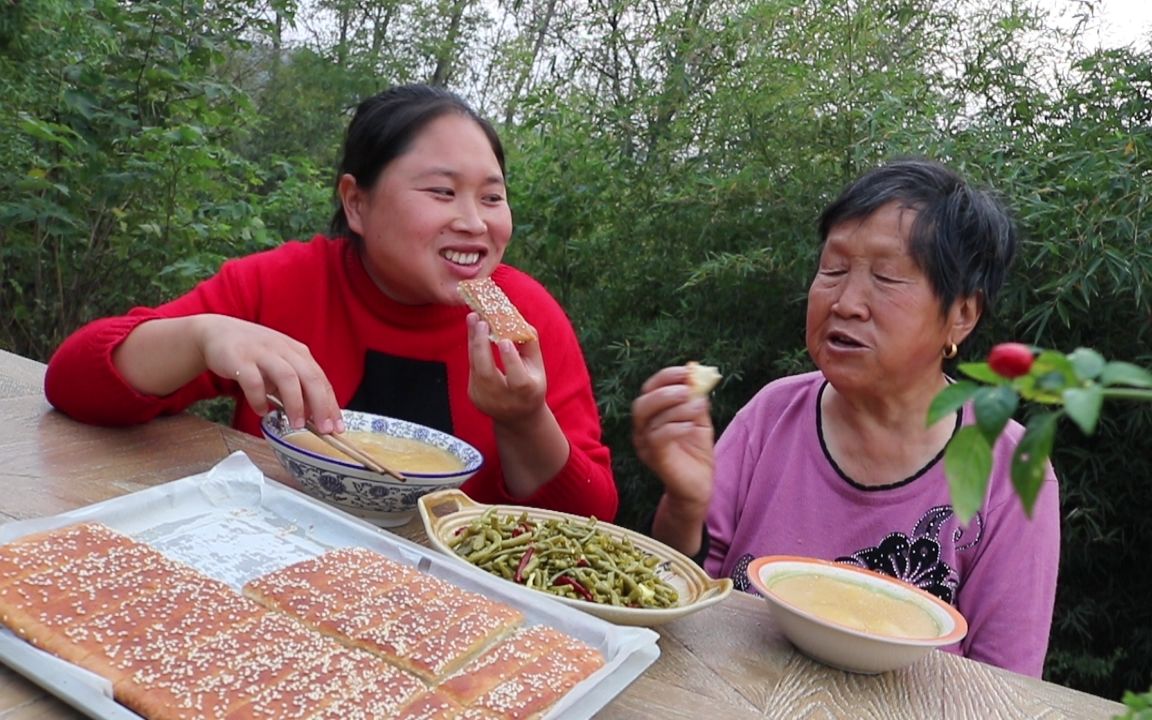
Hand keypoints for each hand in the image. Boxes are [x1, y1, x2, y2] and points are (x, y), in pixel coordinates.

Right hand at [194, 315, 342, 432]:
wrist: (216, 332)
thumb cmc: (253, 354)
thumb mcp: (279, 366)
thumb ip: (295, 387)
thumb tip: (312, 415)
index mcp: (298, 353)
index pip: (321, 380)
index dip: (331, 404)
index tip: (337, 427)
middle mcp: (284, 350)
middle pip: (309, 377)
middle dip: (320, 405)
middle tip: (323, 430)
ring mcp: (262, 353)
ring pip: (287, 377)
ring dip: (295, 403)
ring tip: (297, 425)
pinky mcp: (239, 359)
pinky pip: (253, 381)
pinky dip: (259, 398)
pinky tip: (261, 411)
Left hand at [465, 313, 546, 425]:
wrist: (517, 416)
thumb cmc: (531, 385)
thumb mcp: (537, 367)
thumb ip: (529, 345)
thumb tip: (516, 320)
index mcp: (526, 393)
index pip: (517, 378)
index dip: (510, 360)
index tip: (504, 340)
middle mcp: (504, 399)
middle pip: (487, 373)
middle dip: (481, 344)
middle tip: (480, 321)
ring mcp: (485, 399)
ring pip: (475, 367)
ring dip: (473, 341)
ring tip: (473, 318)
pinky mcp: (473, 395)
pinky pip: (472, 367)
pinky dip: (473, 349)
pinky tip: (474, 332)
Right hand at [632, 366, 715, 510]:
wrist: (698, 486)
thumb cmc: (696, 452)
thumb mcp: (699, 420)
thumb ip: (696, 400)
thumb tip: (698, 377)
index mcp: (651, 416)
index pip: (649, 389)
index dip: (666, 376)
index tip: (688, 371)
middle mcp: (642, 430)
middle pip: (642, 404)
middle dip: (665, 392)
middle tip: (687, 390)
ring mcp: (645, 446)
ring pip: (651, 420)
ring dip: (676, 408)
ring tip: (698, 406)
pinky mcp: (655, 459)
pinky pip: (658, 437)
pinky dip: (676, 426)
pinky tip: (692, 426)